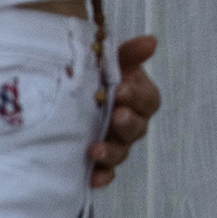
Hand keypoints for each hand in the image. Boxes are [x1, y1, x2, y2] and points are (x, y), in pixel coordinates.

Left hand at [91, 32, 160, 188]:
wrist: (65, 92)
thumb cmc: (94, 75)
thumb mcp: (108, 61)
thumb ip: (129, 53)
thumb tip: (151, 41)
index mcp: (136, 97)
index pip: (148, 100)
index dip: (137, 97)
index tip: (121, 89)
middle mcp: (130, 122)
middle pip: (138, 128)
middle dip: (128, 123)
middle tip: (116, 116)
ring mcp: (115, 143)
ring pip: (122, 152)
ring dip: (112, 151)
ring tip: (96, 149)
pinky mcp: (99, 161)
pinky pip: (106, 173)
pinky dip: (101, 176)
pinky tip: (92, 177)